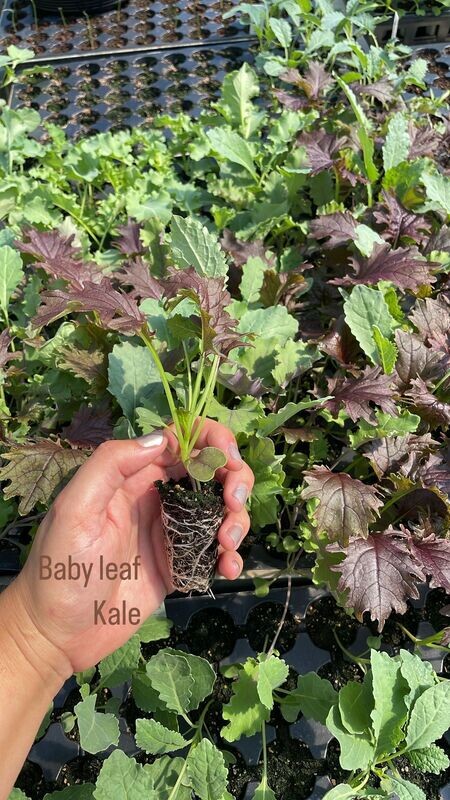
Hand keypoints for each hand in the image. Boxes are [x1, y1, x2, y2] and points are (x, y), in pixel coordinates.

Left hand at [9, 421, 253, 674]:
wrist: (59, 636)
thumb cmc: (60, 571)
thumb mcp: (75, 509)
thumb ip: (111, 464)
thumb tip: (162, 438)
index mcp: (130, 477)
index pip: (178, 441)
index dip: (210, 440)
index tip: (228, 459)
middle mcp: (155, 498)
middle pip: (209, 471)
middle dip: (233, 478)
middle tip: (233, 502)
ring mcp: (170, 533)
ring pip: (219, 509)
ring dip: (237, 518)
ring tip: (226, 544)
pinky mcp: (180, 566)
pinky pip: (215, 551)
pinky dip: (231, 556)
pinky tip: (226, 569)